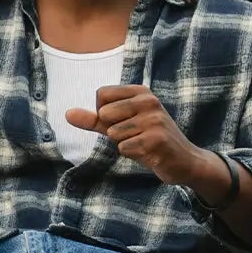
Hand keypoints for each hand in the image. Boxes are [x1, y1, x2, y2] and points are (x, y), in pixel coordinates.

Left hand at [65, 84, 202, 185]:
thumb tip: (67, 114)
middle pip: (105, 113)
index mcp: (140, 92)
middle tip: (135, 136)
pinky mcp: (156, 139)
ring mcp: (154, 119)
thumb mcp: (121, 127)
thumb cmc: (149, 141)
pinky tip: (150, 153)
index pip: (101, 95)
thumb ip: (94, 120)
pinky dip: (133, 154)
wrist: (184, 160)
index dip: (104, 114)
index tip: (124, 121)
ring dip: (125, 145)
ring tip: (143, 144)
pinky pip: (124, 148)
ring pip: (114, 133)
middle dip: (114, 131)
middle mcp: (148, 101)